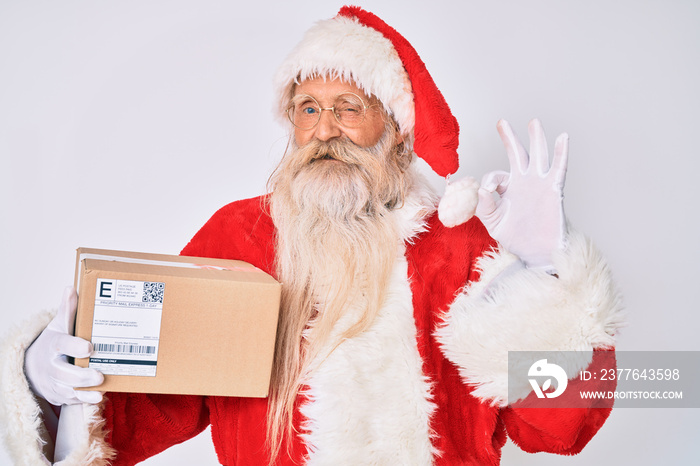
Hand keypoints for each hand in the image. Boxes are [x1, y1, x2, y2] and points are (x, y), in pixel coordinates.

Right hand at [24, 287, 103, 404]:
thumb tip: (71, 288)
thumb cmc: (53, 343)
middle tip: (99, 375)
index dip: (74, 346)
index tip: (89, 347)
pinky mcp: (59, 395)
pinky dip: (84, 400)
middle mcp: (51, 365)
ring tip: (101, 389)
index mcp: (53, 345)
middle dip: (81, 376)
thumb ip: (67, 310)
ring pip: (67, 389)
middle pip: (63, 373)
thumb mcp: (58, 325)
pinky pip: (71, 400)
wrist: (33, 367)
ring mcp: (54, 382)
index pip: (61, 344)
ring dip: (84, 391)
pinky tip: (98, 397)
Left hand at [475, 119, 567, 268]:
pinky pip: (558, 168)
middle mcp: (524, 183)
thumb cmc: (516, 237)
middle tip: (502, 122)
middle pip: (517, 154)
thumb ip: (484, 206)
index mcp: (508, 189)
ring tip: (533, 122)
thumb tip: (481, 190)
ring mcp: (539, 184)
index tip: (487, 192)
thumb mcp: (493, 222)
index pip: (496, 176)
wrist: (535, 252)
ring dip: (536, 138)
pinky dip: (561, 153)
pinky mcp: (553, 190)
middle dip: (510, 138)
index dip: (489, 181)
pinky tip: (563, 137)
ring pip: (537, 156)